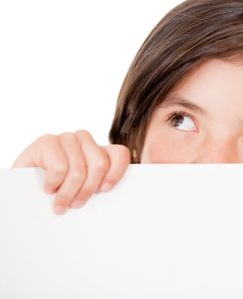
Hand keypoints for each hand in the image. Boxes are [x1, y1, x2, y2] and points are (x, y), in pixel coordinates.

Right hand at [12, 130, 130, 214]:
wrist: (21, 187)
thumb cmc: (56, 190)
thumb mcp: (81, 188)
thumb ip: (97, 185)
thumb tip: (113, 196)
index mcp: (98, 149)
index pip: (119, 154)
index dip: (116, 173)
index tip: (105, 190)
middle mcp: (84, 139)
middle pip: (99, 164)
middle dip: (87, 189)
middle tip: (77, 204)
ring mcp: (66, 138)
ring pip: (78, 170)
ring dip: (68, 192)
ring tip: (61, 204)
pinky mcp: (47, 141)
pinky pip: (59, 167)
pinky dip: (54, 183)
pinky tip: (48, 188)